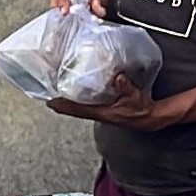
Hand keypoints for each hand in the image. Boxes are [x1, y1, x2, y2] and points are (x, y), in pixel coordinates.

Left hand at [49, 74, 175, 131]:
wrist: (148, 119)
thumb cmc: (141, 110)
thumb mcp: (135, 96)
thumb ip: (126, 87)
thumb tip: (118, 76)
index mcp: (101, 112)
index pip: (76, 109)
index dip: (62, 105)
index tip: (49, 100)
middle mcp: (97, 113)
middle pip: (72, 110)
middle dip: (60, 103)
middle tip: (47, 94)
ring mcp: (100, 112)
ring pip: (78, 108)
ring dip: (68, 101)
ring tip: (57, 92)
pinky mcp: (104, 110)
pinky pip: (86, 105)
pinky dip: (78, 100)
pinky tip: (77, 92)